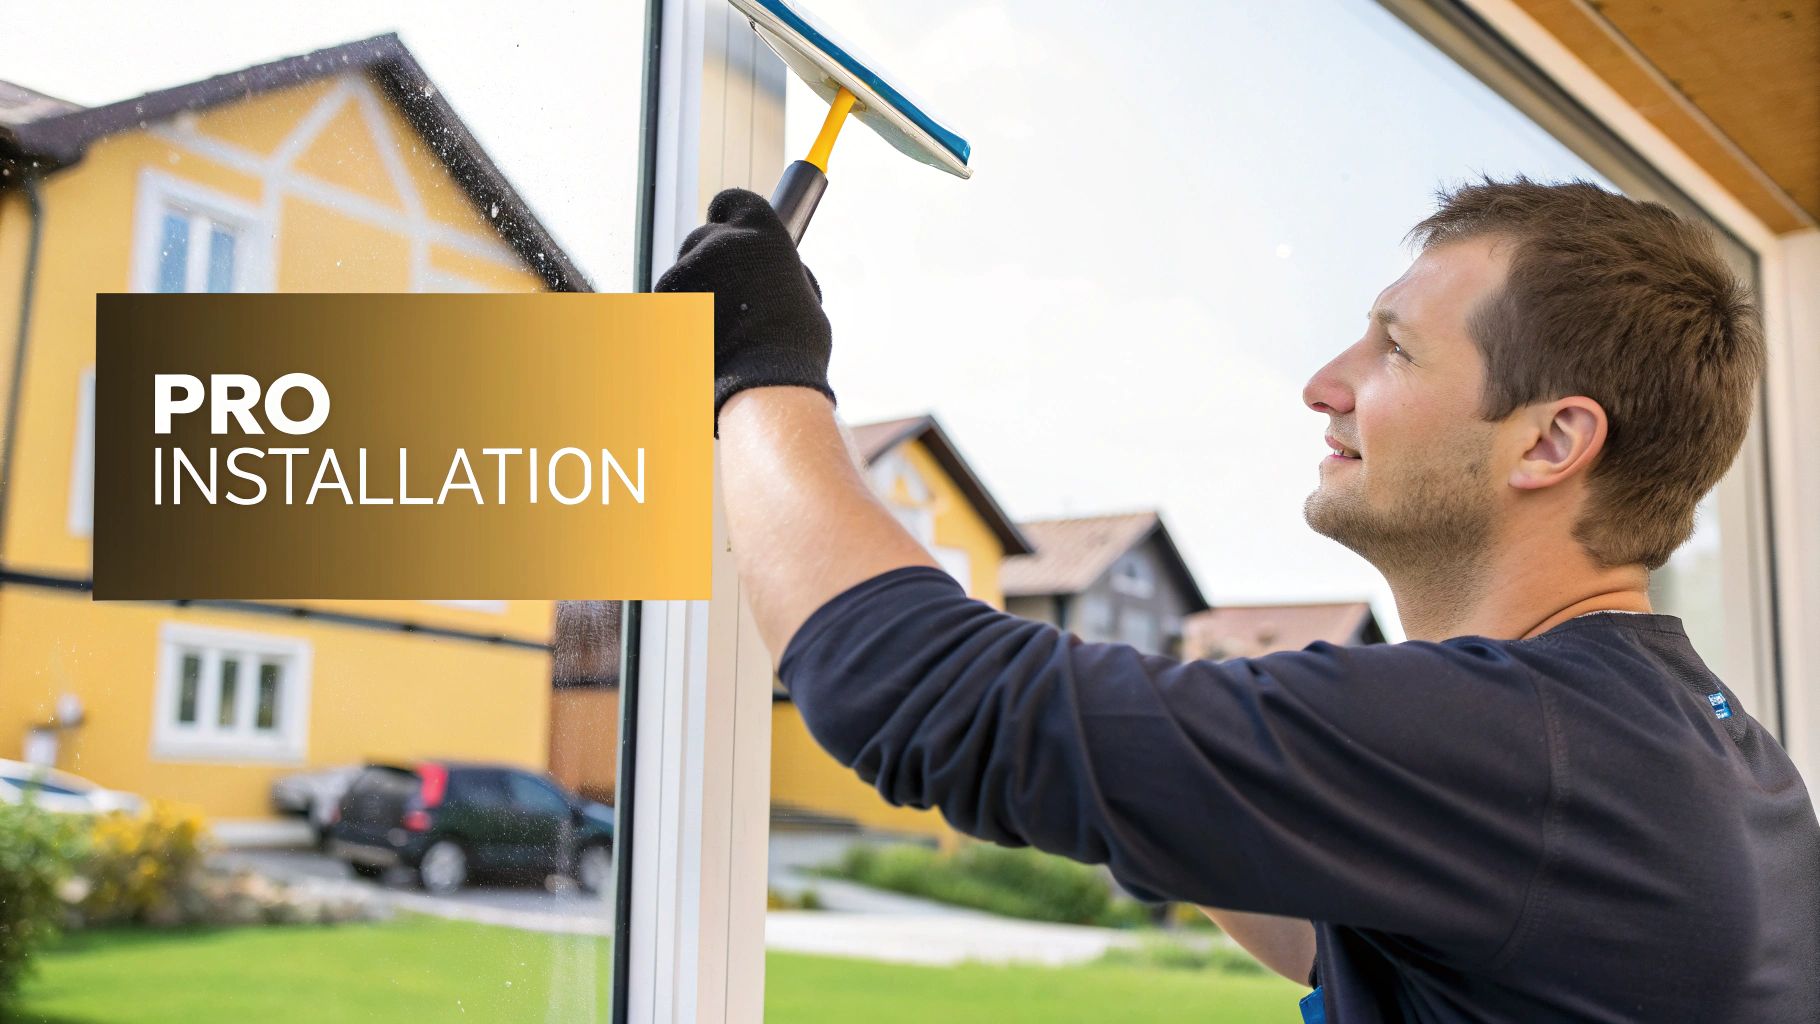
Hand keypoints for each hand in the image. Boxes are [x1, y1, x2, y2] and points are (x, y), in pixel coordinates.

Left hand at [655, 188, 833, 432]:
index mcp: (760, 231)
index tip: (725, 229)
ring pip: (681, 279)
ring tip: (720, 338)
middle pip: (700, 241)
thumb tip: (774, 274)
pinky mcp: (660, 301)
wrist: (762, 387)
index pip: (732, 202)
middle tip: (725, 299)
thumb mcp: (803, 297)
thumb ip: (780, 275)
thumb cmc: (794, 349)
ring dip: (692, 300)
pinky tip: (700, 346)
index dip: (727, 217)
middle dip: (707, 265)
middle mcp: (719, 241)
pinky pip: (665, 308)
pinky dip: (675, 325)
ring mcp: (685, 270)